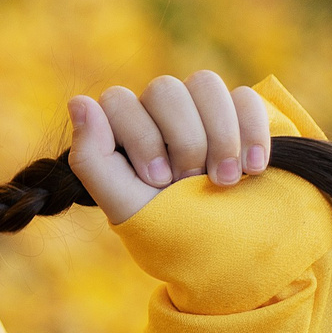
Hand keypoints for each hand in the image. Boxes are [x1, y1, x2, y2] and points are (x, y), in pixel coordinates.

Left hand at [66, 71, 270, 226]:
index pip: (118, 100)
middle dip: (183, 140)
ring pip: (205, 83)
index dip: (141, 137)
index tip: (157, 180)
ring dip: (219, 136)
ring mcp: (200, 110)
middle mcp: (157, 112)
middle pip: (164, 89)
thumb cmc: (168, 227)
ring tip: (224, 181)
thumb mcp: (123, 204)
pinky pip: (244, 97)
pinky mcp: (241, 114)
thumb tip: (78, 101)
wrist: (227, 249)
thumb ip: (91, 158)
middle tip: (188, 181)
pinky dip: (251, 132)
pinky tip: (253, 169)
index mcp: (123, 130)